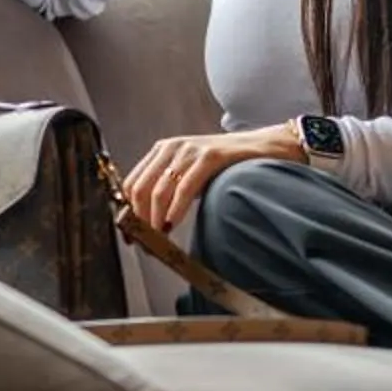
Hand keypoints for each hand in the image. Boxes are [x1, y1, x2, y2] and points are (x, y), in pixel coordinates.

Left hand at [121, 122, 305, 233]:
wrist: (264, 148)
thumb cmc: (226, 166)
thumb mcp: (191, 174)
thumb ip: (170, 190)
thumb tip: (148, 224)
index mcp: (162, 151)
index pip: (131, 182)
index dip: (126, 211)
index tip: (130, 235)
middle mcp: (172, 147)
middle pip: (140, 189)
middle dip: (139, 220)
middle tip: (145, 243)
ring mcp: (190, 150)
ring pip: (159, 190)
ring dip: (154, 220)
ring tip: (158, 240)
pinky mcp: (210, 156)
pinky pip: (184, 188)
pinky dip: (174, 210)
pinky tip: (172, 225)